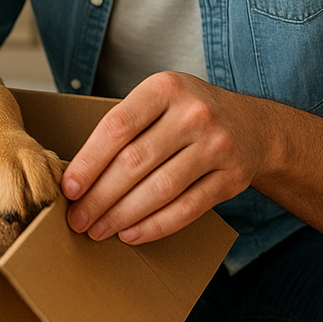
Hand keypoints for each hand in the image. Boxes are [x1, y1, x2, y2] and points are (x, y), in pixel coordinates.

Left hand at [62, 71, 266, 244]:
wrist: (253, 125)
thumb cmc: (187, 113)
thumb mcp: (158, 99)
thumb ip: (125, 124)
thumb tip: (79, 173)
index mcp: (164, 88)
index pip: (117, 127)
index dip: (89, 161)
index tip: (69, 187)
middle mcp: (193, 113)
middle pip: (134, 162)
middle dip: (100, 196)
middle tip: (78, 218)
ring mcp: (217, 145)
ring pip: (160, 189)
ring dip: (123, 215)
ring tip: (99, 230)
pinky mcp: (233, 177)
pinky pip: (188, 208)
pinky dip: (155, 225)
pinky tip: (131, 233)